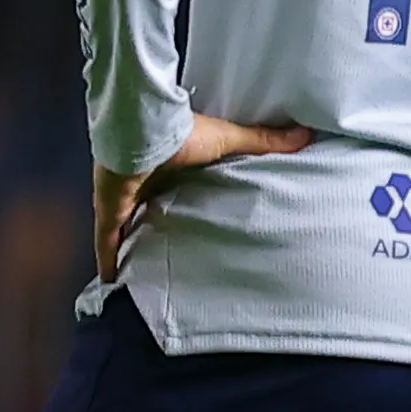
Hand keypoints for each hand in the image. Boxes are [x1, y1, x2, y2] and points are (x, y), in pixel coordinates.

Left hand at [99, 116, 313, 265]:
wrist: (145, 132)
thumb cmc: (184, 133)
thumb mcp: (229, 140)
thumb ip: (262, 142)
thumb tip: (304, 134)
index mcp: (167, 163)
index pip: (169, 182)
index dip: (174, 193)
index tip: (185, 207)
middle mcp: (141, 182)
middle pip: (144, 207)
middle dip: (149, 221)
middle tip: (162, 242)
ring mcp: (121, 198)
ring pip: (123, 225)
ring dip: (128, 242)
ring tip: (137, 264)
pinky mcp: (109, 211)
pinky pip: (106, 240)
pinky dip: (107, 258)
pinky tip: (110, 279)